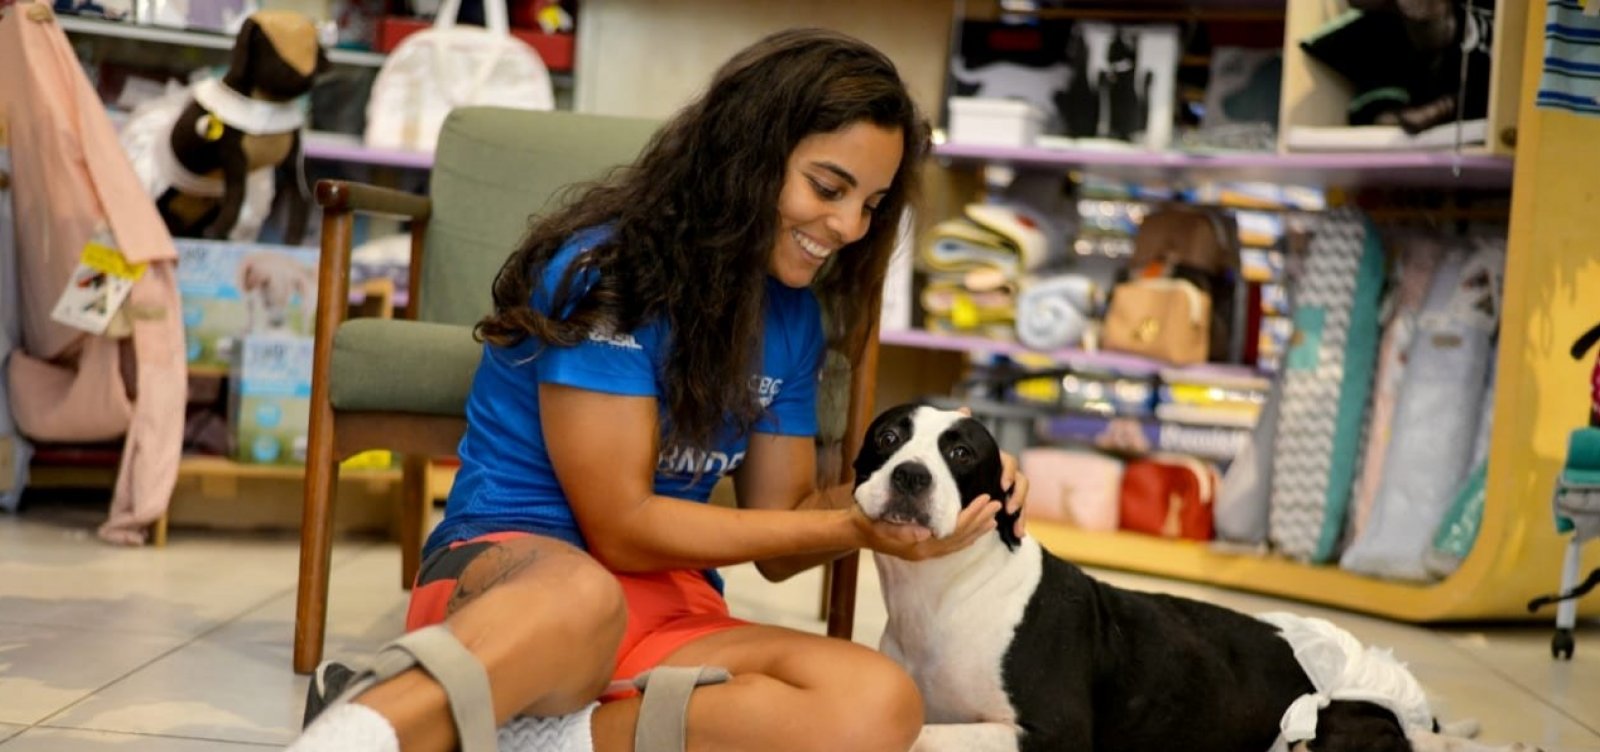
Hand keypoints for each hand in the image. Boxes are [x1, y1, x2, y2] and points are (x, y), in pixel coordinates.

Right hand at [851, 495, 1000, 561]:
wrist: (853, 530)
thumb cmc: (866, 520)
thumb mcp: (879, 523)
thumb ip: (900, 530)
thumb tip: (924, 533)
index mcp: (919, 546)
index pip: (954, 530)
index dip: (972, 515)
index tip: (985, 500)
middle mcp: (925, 551)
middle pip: (960, 537)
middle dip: (980, 521)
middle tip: (997, 504)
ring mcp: (924, 552)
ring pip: (958, 542)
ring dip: (976, 530)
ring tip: (993, 518)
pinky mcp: (922, 548)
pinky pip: (950, 544)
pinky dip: (965, 536)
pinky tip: (973, 530)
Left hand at [956, 407, 1029, 538]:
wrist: (951, 486)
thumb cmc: (958, 464)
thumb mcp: (958, 448)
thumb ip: (963, 429)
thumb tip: (964, 409)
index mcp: (996, 460)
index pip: (1009, 462)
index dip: (1008, 472)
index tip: (1002, 484)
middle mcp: (1005, 474)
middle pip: (1021, 481)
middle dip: (1019, 495)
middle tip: (1010, 508)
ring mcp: (1009, 490)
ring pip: (1022, 499)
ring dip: (1022, 512)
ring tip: (1017, 525)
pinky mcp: (1007, 505)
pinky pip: (1018, 513)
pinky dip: (1019, 523)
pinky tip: (1018, 534)